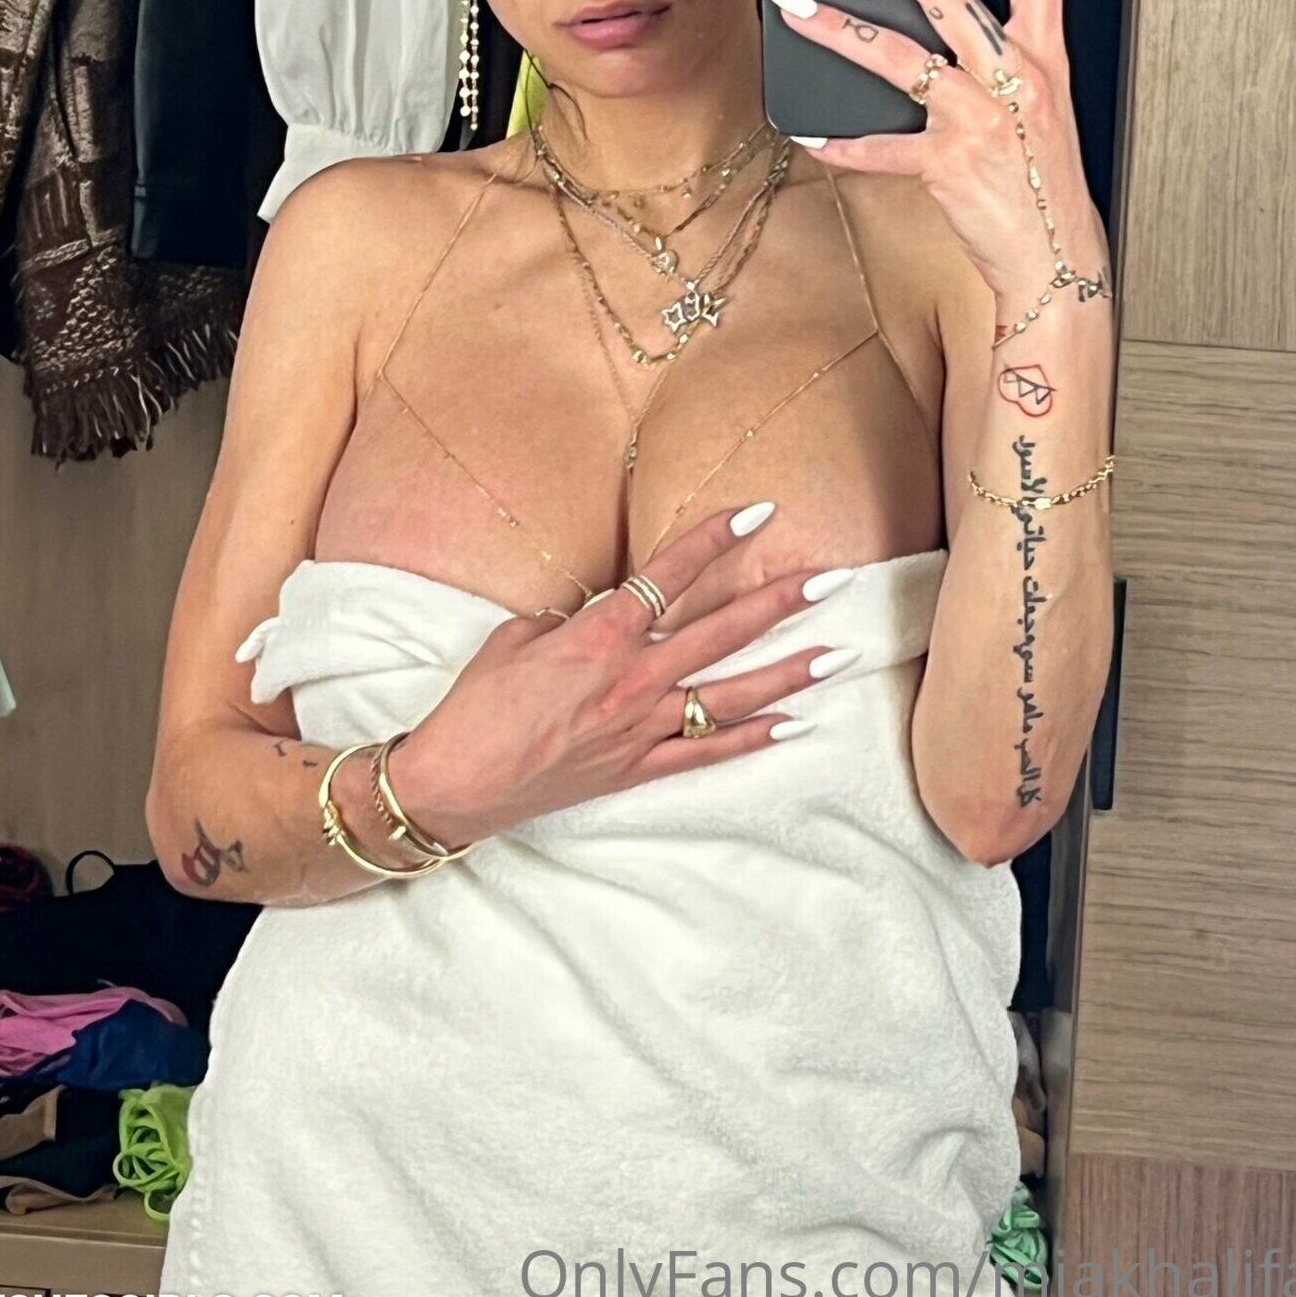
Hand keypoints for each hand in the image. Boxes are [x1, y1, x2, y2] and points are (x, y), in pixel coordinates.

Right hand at [386, 507, 848, 847]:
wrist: (456, 784)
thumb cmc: (477, 705)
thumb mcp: (516, 638)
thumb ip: (569, 620)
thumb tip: (598, 611)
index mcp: (600, 636)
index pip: (670, 575)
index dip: (715, 539)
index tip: (758, 512)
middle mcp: (633, 679)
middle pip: (722, 632)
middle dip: (780, 601)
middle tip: (830, 579)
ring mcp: (642, 727)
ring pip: (731, 694)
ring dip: (789, 673)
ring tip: (839, 654)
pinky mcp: (638, 769)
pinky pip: (708, 753)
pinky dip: (753, 739)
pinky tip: (795, 724)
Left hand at [764, 0, 1111, 309]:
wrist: (1056, 257)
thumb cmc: (1045, 187)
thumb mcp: (1043, 110)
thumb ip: (1005, 65)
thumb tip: (947, 32)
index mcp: (1043, 58)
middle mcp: (1012, 79)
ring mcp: (978, 119)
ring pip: (899, 56)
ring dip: (838, 27)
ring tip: (794, 6)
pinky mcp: (947, 164)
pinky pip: (881, 147)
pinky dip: (843, 143)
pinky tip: (813, 135)